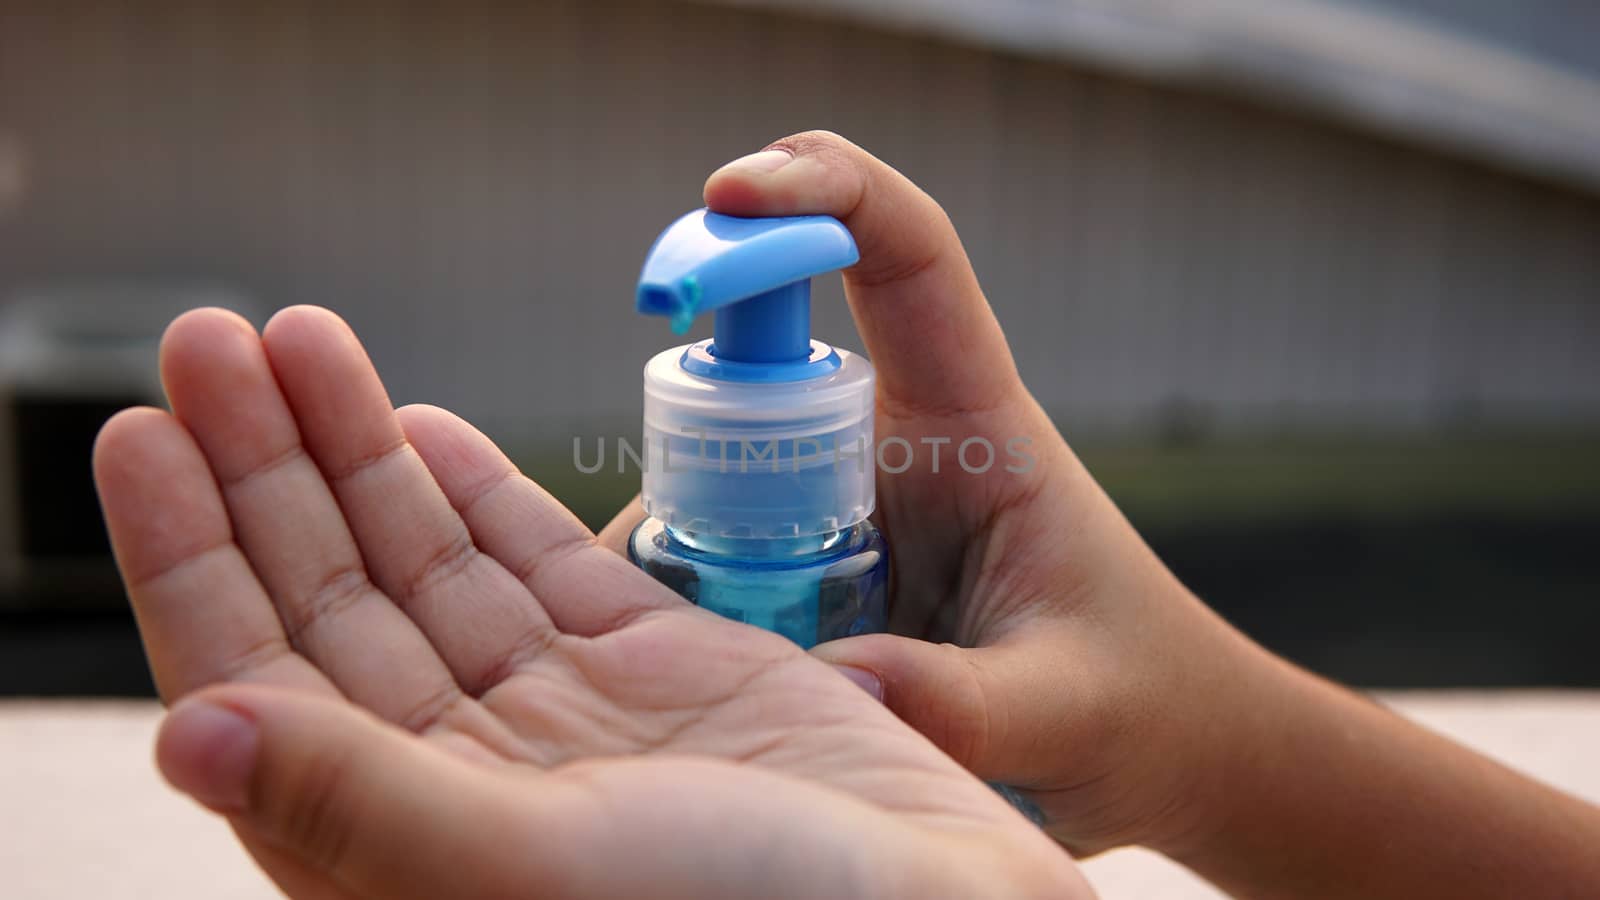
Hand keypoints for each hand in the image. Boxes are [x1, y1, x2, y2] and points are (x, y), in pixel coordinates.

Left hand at [93, 307, 1087, 898]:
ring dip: (356, 453)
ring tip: (296, 341)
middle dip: (267, 465)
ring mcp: (562, 721)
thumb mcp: (540, 872)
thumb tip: (185, 739)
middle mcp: (468, 782)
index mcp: (404, 850)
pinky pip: (532, 564)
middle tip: (212, 336)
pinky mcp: (655, 671)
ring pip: (425, 564)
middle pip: (330, 600)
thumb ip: (363, 803)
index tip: (139, 431)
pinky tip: (414, 423)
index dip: (188, 557)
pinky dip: (474, 489)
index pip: (257, 681)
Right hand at [600, 131, 1280, 855]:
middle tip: (676, 556)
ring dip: (680, 539)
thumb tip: (834, 683)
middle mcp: (893, 437)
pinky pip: (708, 546)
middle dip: (698, 416)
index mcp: (976, 422)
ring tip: (696, 669)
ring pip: (713, 466)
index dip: (821, 194)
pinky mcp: (800, 560)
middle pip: (762, 365)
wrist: (1144, 742)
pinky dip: (677, 597)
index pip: (904, 255)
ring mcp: (838, 498)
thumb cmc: (1128, 698)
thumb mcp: (1061, 709)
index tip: (728, 197)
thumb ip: (962, 706)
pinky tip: (684, 684)